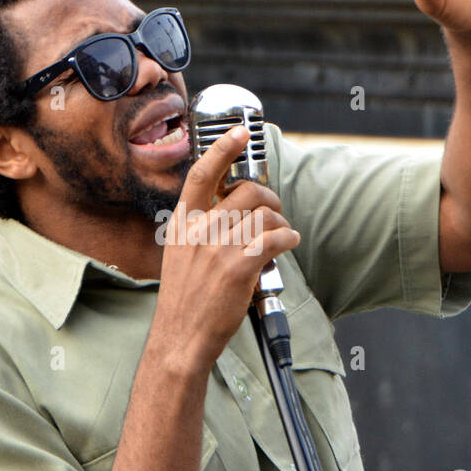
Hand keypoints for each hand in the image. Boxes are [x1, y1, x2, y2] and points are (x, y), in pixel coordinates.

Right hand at [152, 127, 299, 373]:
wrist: (180, 337)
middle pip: (246, 191)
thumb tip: (234, 209)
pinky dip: (289, 238)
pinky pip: (275, 239)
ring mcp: (219, 248)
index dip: (224, 149)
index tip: (241, 132)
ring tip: (283, 234)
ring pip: (265, 215)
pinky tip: (289, 244)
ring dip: (282, 222)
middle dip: (269, 197)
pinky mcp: (239, 268)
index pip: (202, 174)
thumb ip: (201, 229)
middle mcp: (200, 231)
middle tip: (275, 211)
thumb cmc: (184, 300)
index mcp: (183, 224)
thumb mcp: (180, 254)